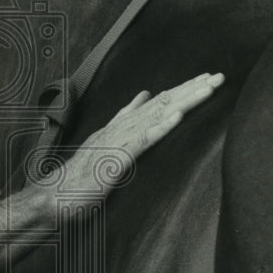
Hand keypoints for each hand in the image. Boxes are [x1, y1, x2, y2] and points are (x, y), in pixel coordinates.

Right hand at [50, 72, 224, 195]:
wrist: (53, 196)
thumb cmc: (80, 177)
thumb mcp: (107, 143)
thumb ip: (124, 119)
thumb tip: (143, 95)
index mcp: (121, 125)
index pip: (158, 102)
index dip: (183, 90)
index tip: (207, 80)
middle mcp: (120, 127)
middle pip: (162, 103)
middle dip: (192, 89)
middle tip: (219, 76)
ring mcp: (118, 141)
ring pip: (156, 116)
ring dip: (184, 101)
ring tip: (208, 89)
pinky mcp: (115, 159)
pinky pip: (142, 140)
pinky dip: (161, 127)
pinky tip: (178, 117)